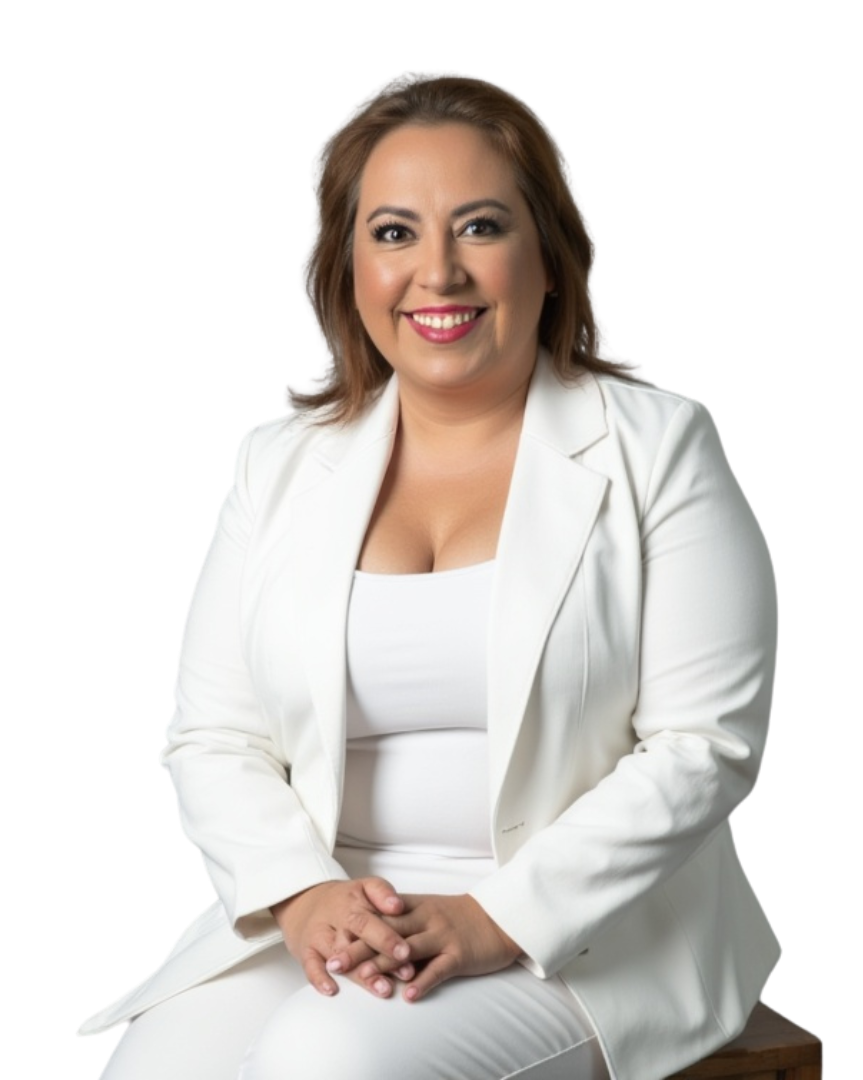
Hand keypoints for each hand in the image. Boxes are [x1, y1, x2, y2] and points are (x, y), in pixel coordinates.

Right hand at [270, 878, 416, 1000]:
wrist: (308, 902)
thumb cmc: (346, 900)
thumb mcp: (365, 887)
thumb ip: (383, 893)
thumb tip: (398, 905)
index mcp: (351, 904)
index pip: (368, 922)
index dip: (387, 938)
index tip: (405, 952)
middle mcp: (334, 921)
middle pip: (354, 942)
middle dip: (378, 961)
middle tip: (405, 974)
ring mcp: (319, 937)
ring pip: (338, 957)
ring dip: (360, 976)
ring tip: (383, 989)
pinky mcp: (307, 952)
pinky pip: (310, 966)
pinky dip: (319, 979)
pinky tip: (332, 991)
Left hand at [325, 893, 523, 1002]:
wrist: (498, 917)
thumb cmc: (459, 917)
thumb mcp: (427, 910)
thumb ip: (401, 921)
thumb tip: (371, 935)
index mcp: (414, 907)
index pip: (378, 917)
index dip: (354, 931)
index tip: (330, 942)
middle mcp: (425, 919)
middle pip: (386, 933)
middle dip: (359, 948)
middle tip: (334, 963)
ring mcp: (442, 935)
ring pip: (409, 950)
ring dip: (385, 965)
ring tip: (363, 979)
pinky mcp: (459, 954)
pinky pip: (438, 969)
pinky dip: (422, 982)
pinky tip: (408, 995)